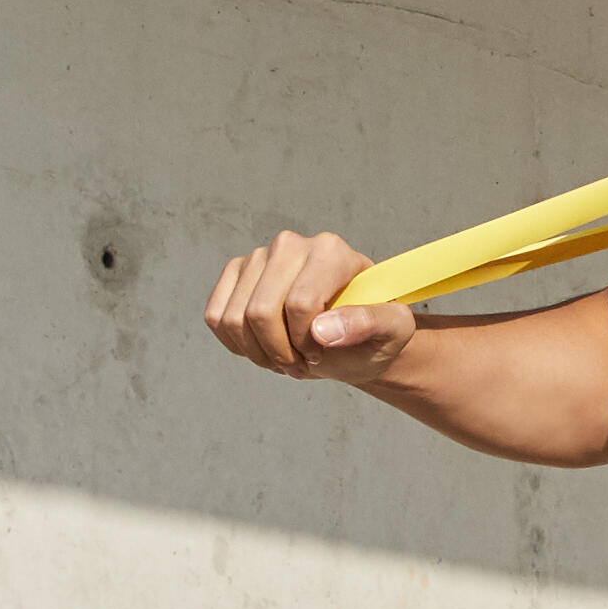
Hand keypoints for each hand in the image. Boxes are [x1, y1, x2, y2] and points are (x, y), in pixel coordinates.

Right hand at [202, 229, 422, 384]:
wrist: (352, 335)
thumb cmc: (373, 332)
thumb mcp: (391, 331)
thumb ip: (368, 324)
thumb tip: (322, 331)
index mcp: (331, 251)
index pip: (300, 303)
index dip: (306, 343)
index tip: (322, 353)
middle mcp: (291, 244)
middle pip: (261, 312)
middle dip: (279, 352)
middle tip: (301, 363)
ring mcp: (258, 256)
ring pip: (234, 318)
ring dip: (258, 353)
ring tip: (285, 357)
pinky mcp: (236, 273)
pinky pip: (216, 317)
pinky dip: (237, 344)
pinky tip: (263, 346)